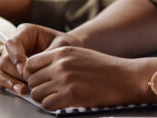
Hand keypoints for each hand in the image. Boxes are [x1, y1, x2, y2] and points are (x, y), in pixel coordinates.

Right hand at [0, 23, 80, 94]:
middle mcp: (15, 43)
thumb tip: (28, 70)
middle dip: (15, 73)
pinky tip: (19, 89)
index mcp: (25, 31)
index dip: (15, 56)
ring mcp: (10, 56)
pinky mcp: (9, 68)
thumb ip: (45, 56)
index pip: (12, 43)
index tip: (23, 69)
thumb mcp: (61, 46)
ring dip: (9, 81)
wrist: (68, 52)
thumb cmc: (65, 44)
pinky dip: (6, 84)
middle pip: (4, 59)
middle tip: (28, 82)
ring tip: (23, 89)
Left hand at [20, 47, 137, 110]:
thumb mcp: (80, 55)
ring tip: (59, 96)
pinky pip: (47, 104)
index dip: (32, 74)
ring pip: (36, 94)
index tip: (42, 80)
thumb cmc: (104, 68)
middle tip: (52, 91)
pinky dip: (53, 106)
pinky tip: (65, 102)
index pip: (30, 64)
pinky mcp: (71, 95)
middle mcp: (61, 64)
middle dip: (39, 88)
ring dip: (45, 98)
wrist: (125, 77)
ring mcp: (65, 79)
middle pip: (32, 80)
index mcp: (63, 51)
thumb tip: (38, 73)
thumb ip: (59, 61)